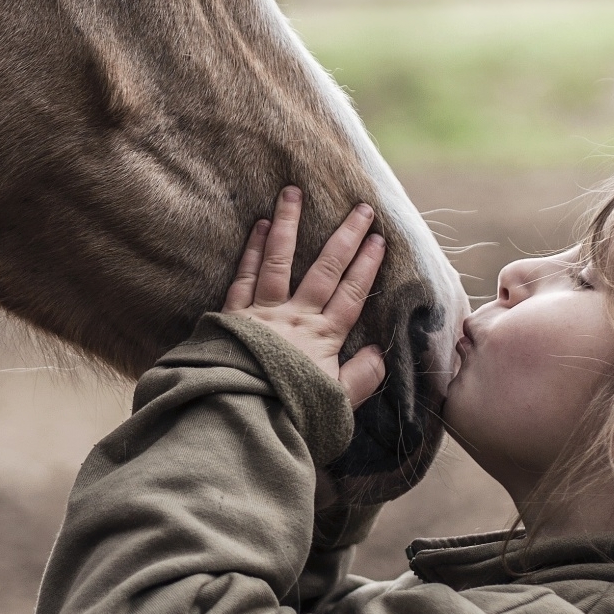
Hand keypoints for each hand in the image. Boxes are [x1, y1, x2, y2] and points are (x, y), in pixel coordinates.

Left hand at [222, 187, 386, 409]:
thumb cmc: (289, 419)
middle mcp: (295, 318)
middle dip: (345, 237)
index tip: (379, 239)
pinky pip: (244, 276)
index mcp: (323, 339)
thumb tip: (381, 352)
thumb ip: (361, 378)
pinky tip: (257, 226)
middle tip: (360, 207)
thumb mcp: (336, 406)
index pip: (351, 295)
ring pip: (279, 259)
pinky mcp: (232, 316)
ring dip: (288, 224)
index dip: (367, 266)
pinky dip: (251, 249)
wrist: (239, 421)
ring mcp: (262, 313)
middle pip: (325, 269)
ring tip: (293, 192)